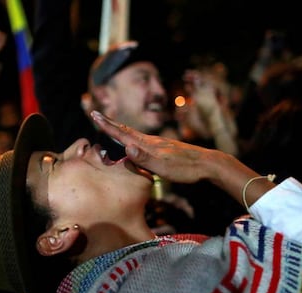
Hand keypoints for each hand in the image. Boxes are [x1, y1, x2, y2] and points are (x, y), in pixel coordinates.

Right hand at [91, 110, 274, 206]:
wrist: (208, 164)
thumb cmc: (185, 169)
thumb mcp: (163, 167)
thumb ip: (144, 158)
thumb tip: (126, 145)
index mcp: (148, 144)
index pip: (123, 133)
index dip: (107, 125)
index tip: (94, 114)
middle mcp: (152, 141)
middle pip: (126, 130)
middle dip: (110, 123)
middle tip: (97, 114)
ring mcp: (159, 143)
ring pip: (134, 134)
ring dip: (120, 129)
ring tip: (111, 127)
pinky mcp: (165, 148)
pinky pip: (143, 140)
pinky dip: (132, 138)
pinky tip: (136, 142)